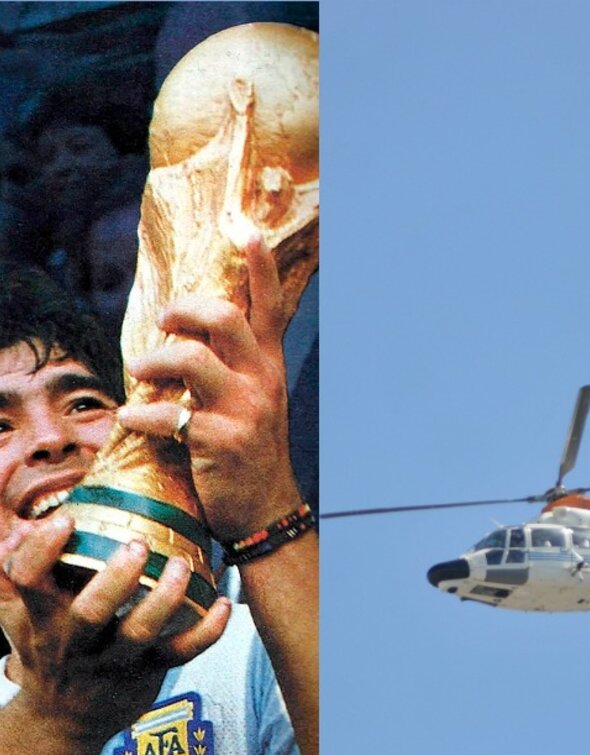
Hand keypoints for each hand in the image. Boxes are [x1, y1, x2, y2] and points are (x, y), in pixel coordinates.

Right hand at [0, 514, 229, 747]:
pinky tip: (225, 603)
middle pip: (91, 612)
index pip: (29, 581)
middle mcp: (76, 642)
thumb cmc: (47, 651)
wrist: (62, 721)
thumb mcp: (20, 616)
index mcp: (41, 618)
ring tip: (181, 565)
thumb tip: (26, 528)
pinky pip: (182, 653)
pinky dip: (208, 630)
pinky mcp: (148, 673)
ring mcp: (114, 660)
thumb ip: (16, 573)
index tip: (65, 520)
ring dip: (165, 598)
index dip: (43, 551)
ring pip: (140, 633)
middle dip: (115, 578)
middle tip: (138, 545)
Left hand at [117, 233, 300, 539]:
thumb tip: (188, 325)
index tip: (242, 225)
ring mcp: (244, 410)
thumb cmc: (251, 449)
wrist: (267, 508)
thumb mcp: (255, 398)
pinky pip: (168, 415)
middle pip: (222, 317)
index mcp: (269, 365)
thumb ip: (234, 360)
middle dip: (179, 312)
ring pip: (190, 358)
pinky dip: (141, 414)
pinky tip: (134, 418)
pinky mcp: (221, 440)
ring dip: (152, 362)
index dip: (259, 263)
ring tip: (142, 375)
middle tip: (162, 327)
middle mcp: (262, 380)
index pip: (269, 304)